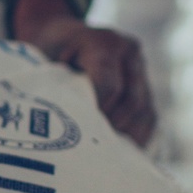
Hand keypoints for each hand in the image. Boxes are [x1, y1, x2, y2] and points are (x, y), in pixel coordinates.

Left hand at [10, 0, 155, 147]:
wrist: (60, 34)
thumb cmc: (46, 49)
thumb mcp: (42, 59)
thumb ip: (54, 83)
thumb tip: (57, 122)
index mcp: (103, 42)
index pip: (109, 86)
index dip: (98, 113)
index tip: (80, 134)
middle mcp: (129, 53)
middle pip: (132, 101)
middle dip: (114, 129)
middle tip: (94, 153)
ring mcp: (140, 69)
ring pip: (145, 111)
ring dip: (129, 137)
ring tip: (109, 157)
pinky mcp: (146, 84)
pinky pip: (149, 115)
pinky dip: (139, 136)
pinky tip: (124, 154)